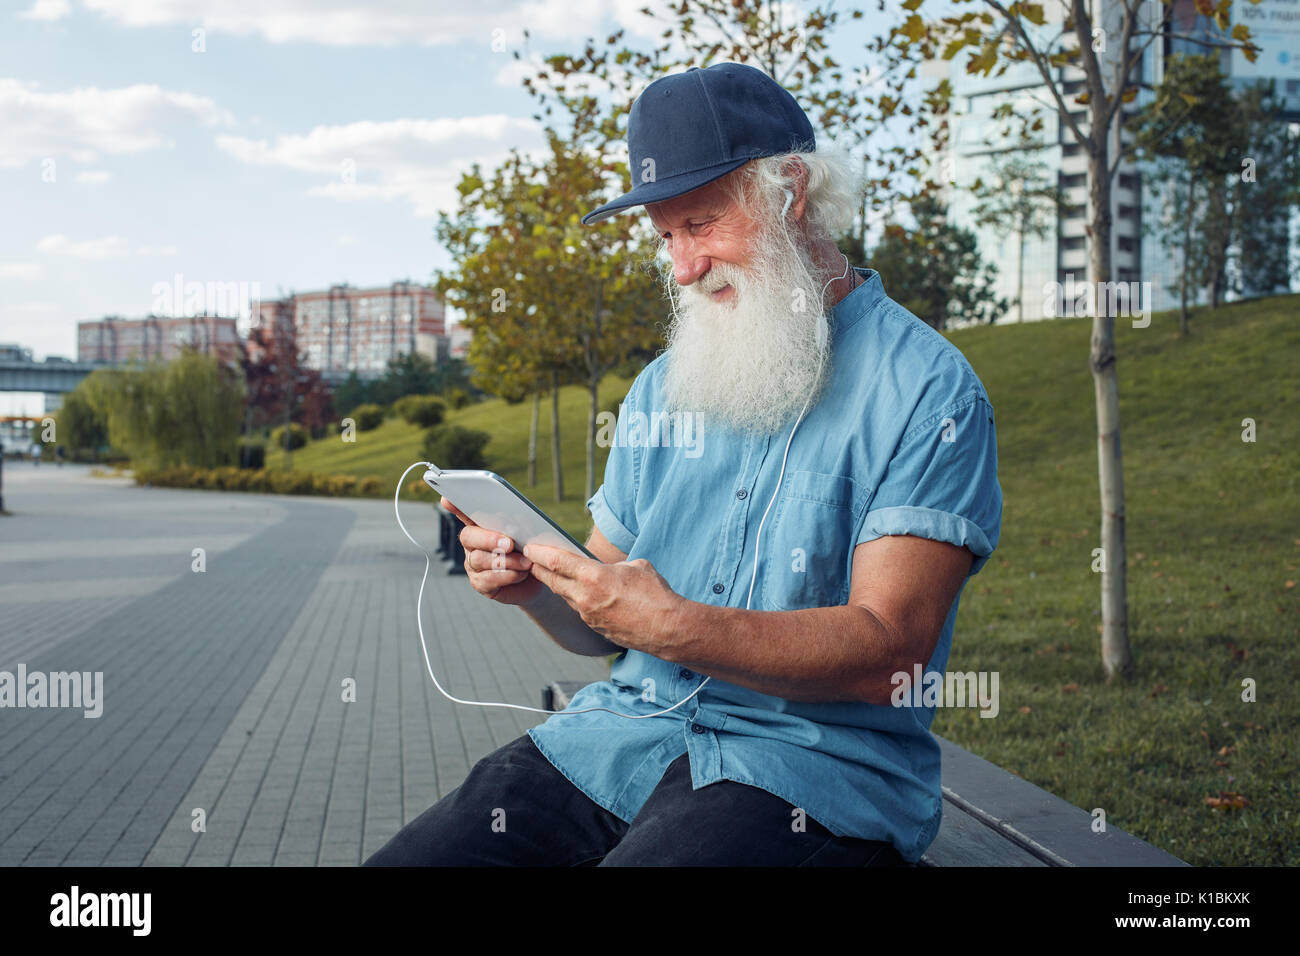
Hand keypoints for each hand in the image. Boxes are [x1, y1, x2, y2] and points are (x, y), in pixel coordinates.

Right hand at [441, 498, 543, 606]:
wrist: (538, 578)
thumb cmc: (529, 551)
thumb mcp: (529, 534)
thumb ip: (520, 525)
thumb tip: (515, 523)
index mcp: (482, 526)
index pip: (466, 513)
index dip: (455, 507)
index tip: (447, 498)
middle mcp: (473, 544)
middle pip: (469, 537)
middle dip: (488, 539)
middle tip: (509, 544)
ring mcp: (473, 564)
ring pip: (479, 559)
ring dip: (505, 561)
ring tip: (524, 562)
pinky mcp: (480, 584)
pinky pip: (488, 579)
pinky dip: (506, 576)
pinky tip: (520, 574)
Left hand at [522, 543, 686, 655]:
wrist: (668, 629)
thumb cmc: (656, 594)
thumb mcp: (637, 567)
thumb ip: (615, 566)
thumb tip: (610, 569)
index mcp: (594, 577)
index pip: (558, 562)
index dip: (541, 553)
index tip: (530, 547)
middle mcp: (586, 598)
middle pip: (553, 580)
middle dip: (539, 569)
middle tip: (530, 559)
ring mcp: (589, 616)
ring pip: (565, 596)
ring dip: (557, 584)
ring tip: (553, 574)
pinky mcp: (596, 629)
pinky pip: (580, 610)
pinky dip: (576, 599)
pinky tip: (581, 594)